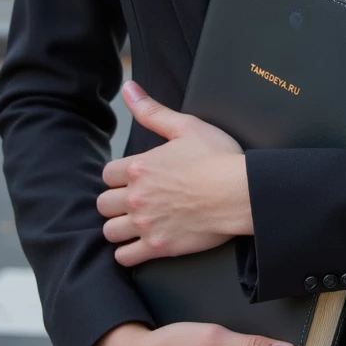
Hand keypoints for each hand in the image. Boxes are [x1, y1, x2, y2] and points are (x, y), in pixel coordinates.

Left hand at [97, 82, 250, 266]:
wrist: (241, 193)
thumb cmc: (218, 158)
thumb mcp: (186, 126)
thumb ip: (151, 110)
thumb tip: (128, 88)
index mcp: (140, 167)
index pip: (107, 174)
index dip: (120, 176)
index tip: (134, 179)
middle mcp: (137, 196)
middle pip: (103, 204)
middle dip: (116, 202)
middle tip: (134, 201)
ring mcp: (146, 223)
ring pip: (110, 231)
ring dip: (119, 227)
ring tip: (136, 223)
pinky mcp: (159, 246)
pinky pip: (125, 257)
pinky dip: (128, 252)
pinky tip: (139, 245)